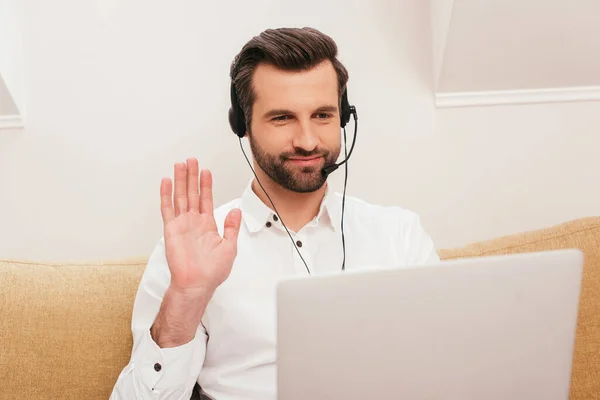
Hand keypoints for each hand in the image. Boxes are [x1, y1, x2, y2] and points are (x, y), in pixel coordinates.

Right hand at [160, 158, 241, 294]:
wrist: (197, 284)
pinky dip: (166, 195)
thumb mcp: (230, 247)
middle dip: (192, 176)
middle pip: (192, 193)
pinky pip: (167, 209)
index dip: (206, 184)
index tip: (206, 171)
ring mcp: (182, 224)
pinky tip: (166, 182)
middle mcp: (194, 222)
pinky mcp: (171, 229)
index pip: (206, 199)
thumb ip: (232, 227)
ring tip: (180, 165)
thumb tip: (236, 211)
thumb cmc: (212, 271)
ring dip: (180, 180)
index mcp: (207, 225)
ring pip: (180, 196)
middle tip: (191, 160)